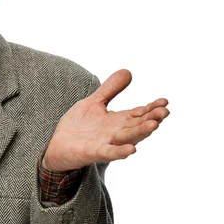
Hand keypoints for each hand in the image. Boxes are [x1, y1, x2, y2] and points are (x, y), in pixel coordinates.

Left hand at [42, 69, 169, 171]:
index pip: (139, 113)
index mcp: (118, 121)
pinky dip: (120, 151)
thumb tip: (128, 71)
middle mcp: (116, 133)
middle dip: (151, 119)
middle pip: (138, 125)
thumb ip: (110, 89)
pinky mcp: (93, 152)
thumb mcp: (94, 103)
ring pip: (127, 138)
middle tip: (165, 112)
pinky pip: (109, 153)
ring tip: (154, 125)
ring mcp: (106, 143)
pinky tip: (131, 150)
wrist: (58, 146)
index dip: (152, 108)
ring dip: (140, 132)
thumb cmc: (78, 126)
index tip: (165, 101)